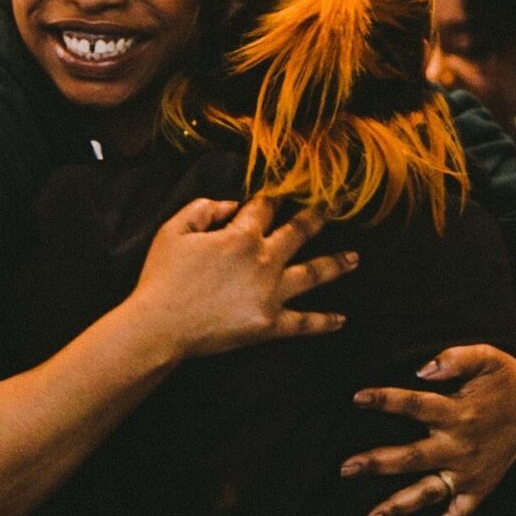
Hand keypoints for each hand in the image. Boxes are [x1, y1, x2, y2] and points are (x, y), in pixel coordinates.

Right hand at [126, 194, 357, 359]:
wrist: (160, 325)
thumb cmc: (163, 276)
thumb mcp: (173, 230)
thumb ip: (203, 209)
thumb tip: (232, 205)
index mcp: (242, 235)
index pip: (266, 207)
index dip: (275, 197)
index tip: (288, 189)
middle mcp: (264, 260)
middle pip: (299, 233)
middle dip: (318, 216)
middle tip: (337, 205)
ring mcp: (271, 294)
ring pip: (313, 274)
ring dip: (336, 264)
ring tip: (355, 259)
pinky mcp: (270, 324)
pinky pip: (303, 323)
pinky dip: (324, 322)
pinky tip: (341, 319)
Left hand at [343, 343, 515, 515]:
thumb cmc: (505, 377)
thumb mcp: (486, 356)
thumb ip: (455, 358)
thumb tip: (423, 368)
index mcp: (459, 412)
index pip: (415, 405)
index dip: (385, 401)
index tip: (357, 398)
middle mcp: (461, 446)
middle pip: (413, 457)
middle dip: (378, 462)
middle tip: (346, 467)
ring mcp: (469, 471)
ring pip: (429, 492)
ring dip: (399, 504)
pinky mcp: (478, 488)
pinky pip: (458, 515)